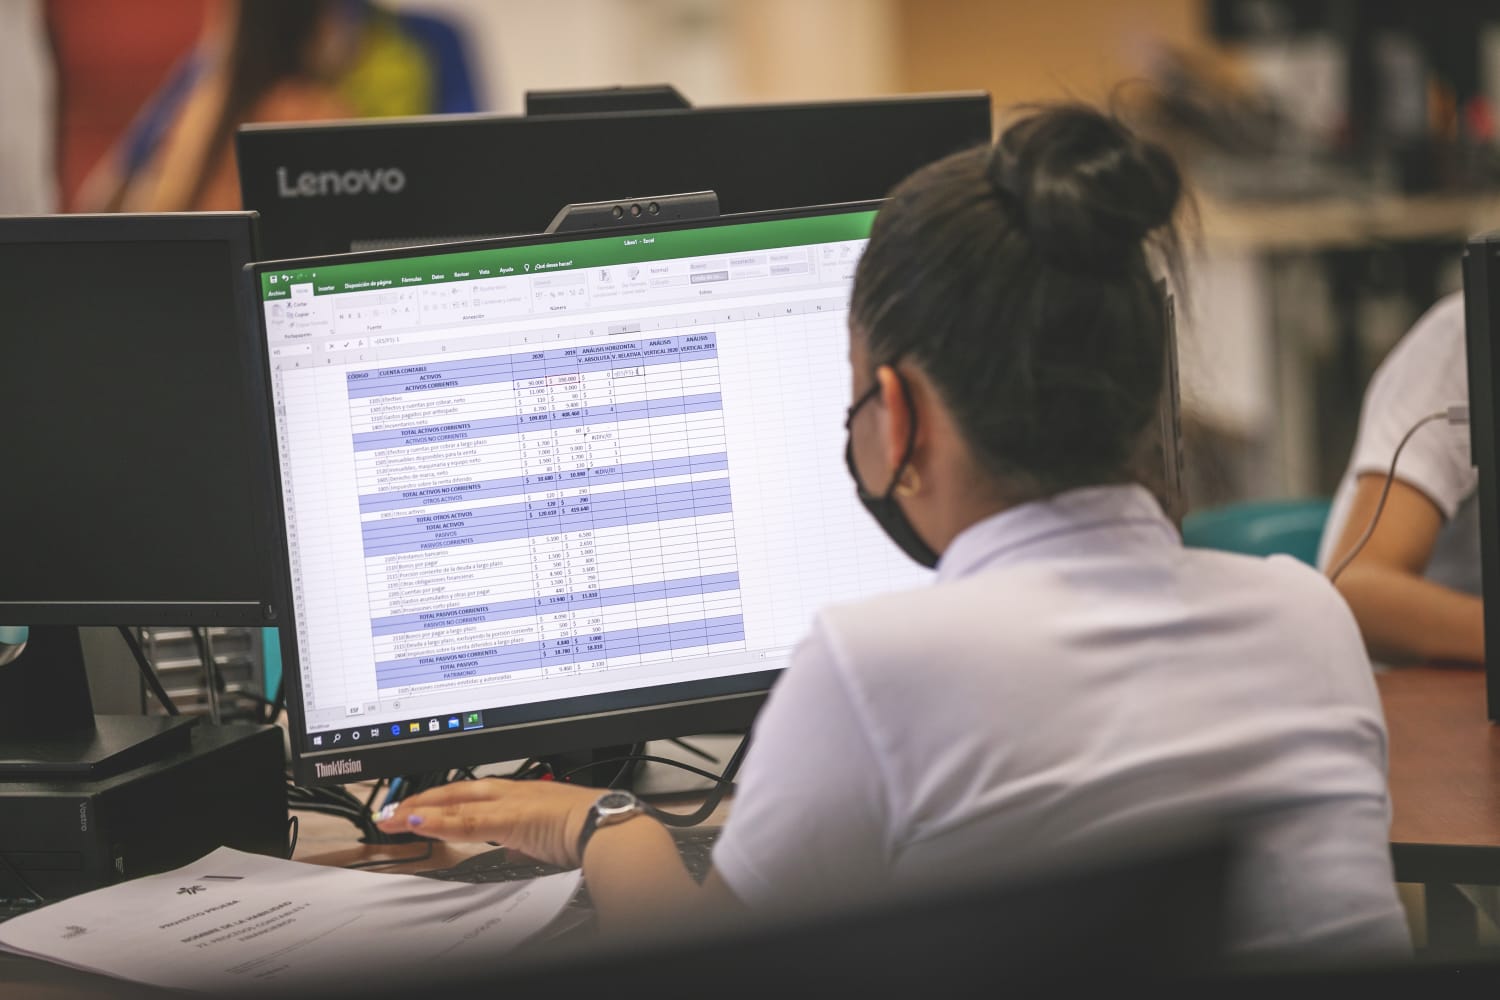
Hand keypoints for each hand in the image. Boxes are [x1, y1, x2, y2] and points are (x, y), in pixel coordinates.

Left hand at [373, 779, 601, 867]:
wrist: (606, 826)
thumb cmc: (585, 828)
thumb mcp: (544, 836)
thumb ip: (525, 841)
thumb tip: (515, 850)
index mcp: (518, 794)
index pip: (470, 793)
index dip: (441, 800)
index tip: (418, 808)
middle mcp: (510, 793)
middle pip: (456, 791)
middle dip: (422, 800)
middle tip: (392, 813)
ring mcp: (508, 803)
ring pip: (455, 804)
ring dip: (421, 810)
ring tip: (392, 819)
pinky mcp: (509, 819)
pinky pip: (467, 821)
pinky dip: (439, 822)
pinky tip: (416, 824)